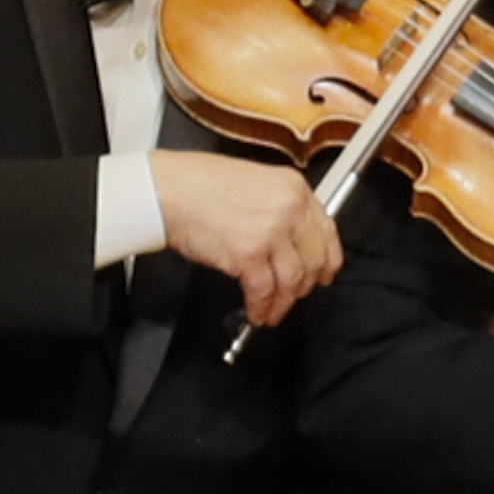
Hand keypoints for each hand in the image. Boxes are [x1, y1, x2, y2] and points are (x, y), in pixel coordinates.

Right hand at [148, 148, 341, 327]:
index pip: (327, 230)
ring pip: (292, 279)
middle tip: (297, 295)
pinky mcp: (248, 253)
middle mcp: (289, 208)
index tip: (325, 273)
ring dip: (283, 302)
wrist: (166, 188)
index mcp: (293, 187)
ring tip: (274, 311)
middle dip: (306, 285)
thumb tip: (292, 239)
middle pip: (314, 258)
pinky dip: (261, 306)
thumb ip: (279, 207)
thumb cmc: (198, 183)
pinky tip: (256, 311)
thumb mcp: (255, 182)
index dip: (327, 259)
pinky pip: (263, 290)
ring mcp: (270, 231)